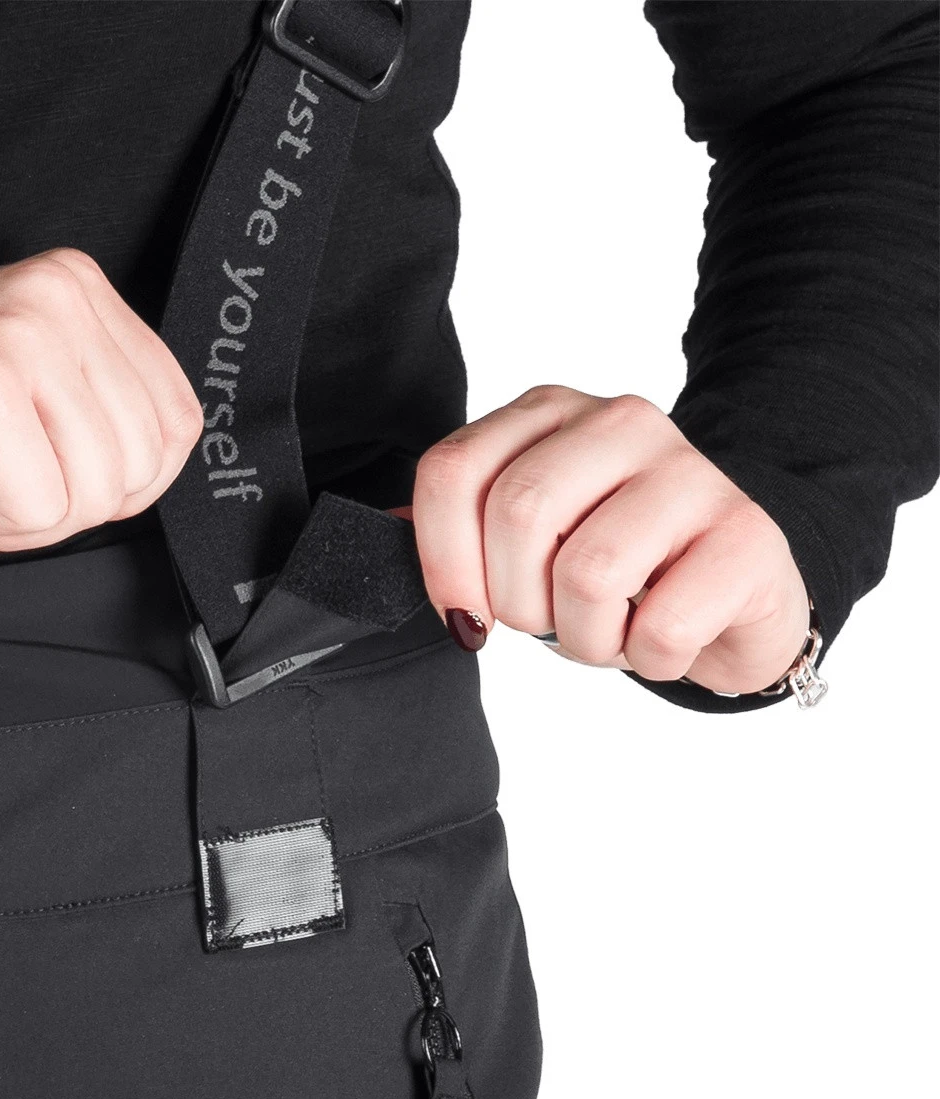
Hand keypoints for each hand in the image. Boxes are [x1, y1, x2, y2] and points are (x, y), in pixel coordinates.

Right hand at [0, 247, 202, 553]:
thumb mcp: (35, 396)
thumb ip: (105, 414)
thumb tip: (158, 470)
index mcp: (80, 289)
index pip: (179, 418)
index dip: (133, 482)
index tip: (64, 480)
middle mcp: (59, 297)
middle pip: (143, 462)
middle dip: (74, 507)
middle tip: (2, 488)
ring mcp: (24, 336)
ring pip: (98, 492)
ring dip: (26, 520)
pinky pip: (41, 508)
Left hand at [402, 384, 810, 694]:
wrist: (734, 592)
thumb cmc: (618, 569)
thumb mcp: (527, 539)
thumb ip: (456, 530)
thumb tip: (375, 537)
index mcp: (548, 414)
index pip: (452, 471)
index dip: (441, 560)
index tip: (464, 615)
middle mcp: (619, 422)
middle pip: (519, 514)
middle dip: (518, 602)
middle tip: (550, 621)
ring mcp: (691, 471)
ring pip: (588, 573)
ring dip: (586, 638)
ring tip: (611, 629)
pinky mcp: (749, 534)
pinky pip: (660, 627)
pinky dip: (649, 659)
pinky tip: (666, 637)